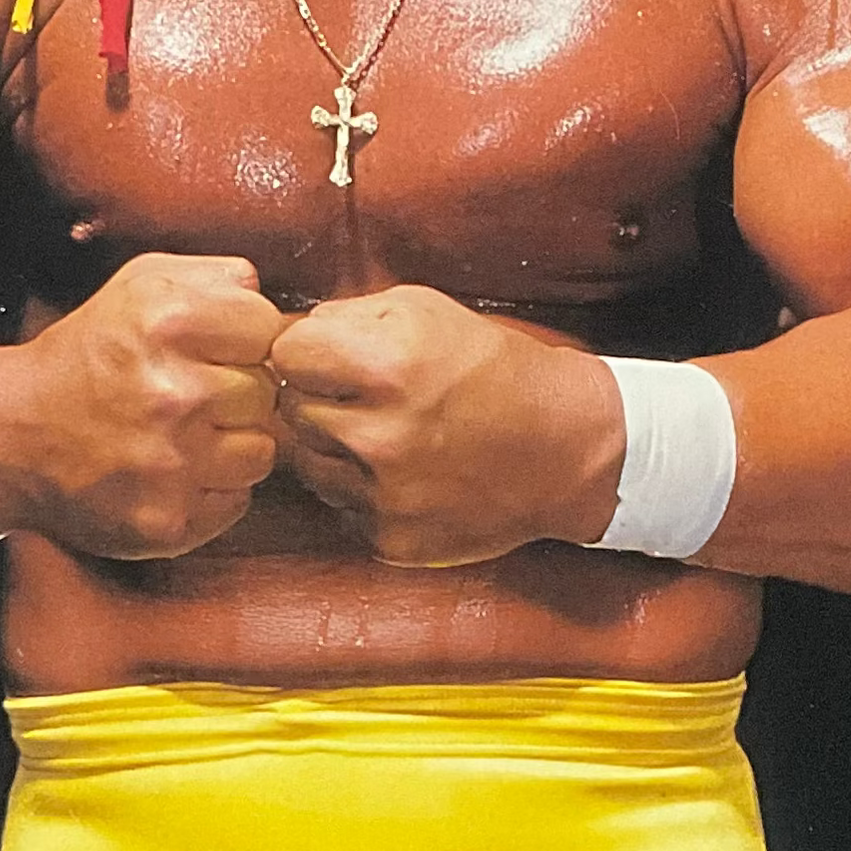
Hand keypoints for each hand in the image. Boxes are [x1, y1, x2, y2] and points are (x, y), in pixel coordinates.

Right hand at [0, 254, 280, 557]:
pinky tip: (175, 472)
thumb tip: (261, 292)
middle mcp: (174, 394)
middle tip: (193, 395)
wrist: (11, 436)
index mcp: (169, 324)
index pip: (266, 326)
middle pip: (267, 392)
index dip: (244, 338)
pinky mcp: (169, 521)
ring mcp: (173, 464)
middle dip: (237, 392)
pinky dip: (212, 490)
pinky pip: (236, 500)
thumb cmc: (84, 356)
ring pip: (260, 452)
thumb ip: (211, 275)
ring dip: (231, 445)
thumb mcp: (136, 286)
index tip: (216, 349)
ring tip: (186, 436)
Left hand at [270, 285, 623, 564]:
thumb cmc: (494, 369)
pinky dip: (361, 490)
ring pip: (307, 464)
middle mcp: (379, 435)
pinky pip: (340, 507)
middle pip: (289, 411)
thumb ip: (348, 315)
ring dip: (334, 447)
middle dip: (317, 397)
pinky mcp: (390, 539)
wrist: (566, 448)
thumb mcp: (427, 311)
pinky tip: (404, 472)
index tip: (326, 356)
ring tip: (385, 432)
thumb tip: (290, 333)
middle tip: (364, 396)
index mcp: (386, 367)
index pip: (284, 355)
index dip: (304, 351)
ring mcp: (383, 495)